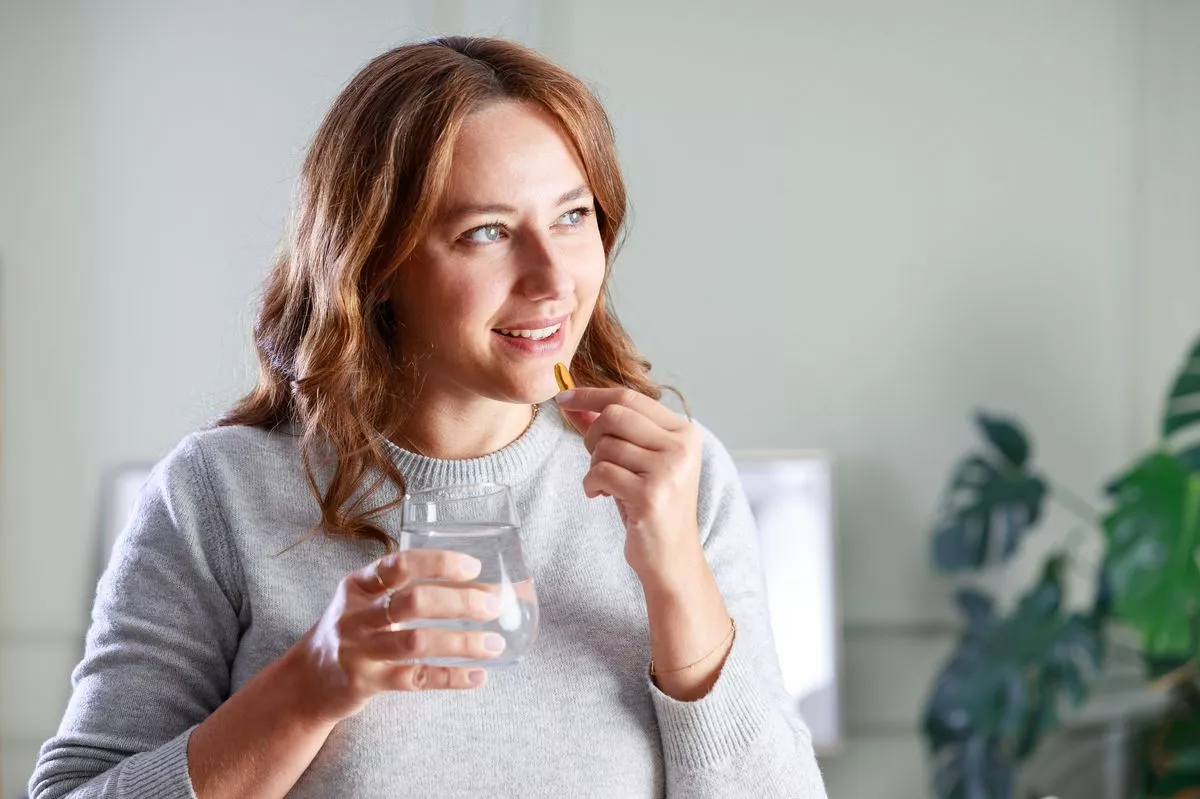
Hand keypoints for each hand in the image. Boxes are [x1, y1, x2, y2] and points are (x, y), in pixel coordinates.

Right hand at [288, 550, 505, 724]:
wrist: (306, 681)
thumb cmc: (350, 631)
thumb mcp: (364, 600)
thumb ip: (406, 588)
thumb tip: (477, 584)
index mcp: (358, 585)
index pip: (399, 564)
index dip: (439, 562)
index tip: (473, 567)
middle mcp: (356, 615)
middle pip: (413, 602)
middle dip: (460, 601)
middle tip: (494, 605)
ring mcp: (359, 651)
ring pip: (416, 643)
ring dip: (462, 642)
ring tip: (494, 643)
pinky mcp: (365, 684)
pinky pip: (414, 680)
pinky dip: (450, 677)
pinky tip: (477, 675)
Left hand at [557, 387, 704, 586]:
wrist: (671, 558)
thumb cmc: (650, 506)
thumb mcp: (633, 461)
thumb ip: (608, 429)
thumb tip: (572, 401)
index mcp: (684, 432)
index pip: (630, 397)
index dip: (591, 395)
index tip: (563, 397)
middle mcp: (681, 447)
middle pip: (615, 415)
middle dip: (592, 435)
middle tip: (594, 458)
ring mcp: (668, 471)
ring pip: (606, 445)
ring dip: (593, 465)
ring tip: (605, 484)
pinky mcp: (651, 495)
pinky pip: (601, 472)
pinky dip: (590, 483)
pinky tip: (600, 495)